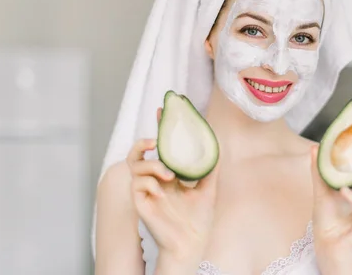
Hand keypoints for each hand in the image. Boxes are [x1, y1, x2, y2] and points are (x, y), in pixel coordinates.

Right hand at [126, 108, 217, 266]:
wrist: (193, 241)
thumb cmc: (199, 217)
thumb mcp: (208, 187)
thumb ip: (210, 167)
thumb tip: (216, 146)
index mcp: (168, 174)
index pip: (160, 147)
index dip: (160, 128)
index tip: (163, 110)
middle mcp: (154, 179)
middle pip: (138, 153)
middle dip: (143, 142)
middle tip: (155, 141)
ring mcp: (146, 191)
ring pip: (135, 166)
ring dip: (152, 166)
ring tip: (169, 175)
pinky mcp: (141, 203)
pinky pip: (137, 185)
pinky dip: (150, 184)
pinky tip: (163, 192)